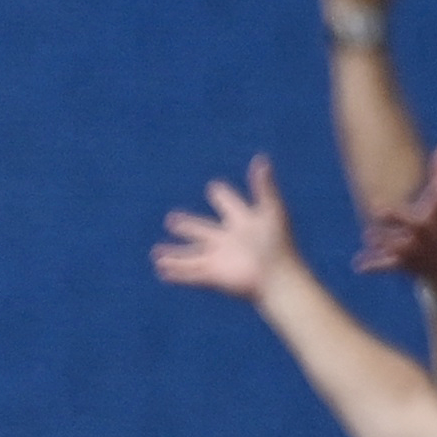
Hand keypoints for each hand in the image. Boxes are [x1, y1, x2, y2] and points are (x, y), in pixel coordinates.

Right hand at [152, 159, 296, 302]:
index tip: (215, 188)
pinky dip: (176, 271)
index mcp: (242, 222)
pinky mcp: (213, 274)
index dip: (222, 196)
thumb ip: (264, 186)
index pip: (229, 204)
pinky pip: (190, 273)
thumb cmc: (279, 244)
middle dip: (188, 225)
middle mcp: (228, 240)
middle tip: (172, 219)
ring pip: (191, 254)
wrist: (279, 278)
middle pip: (203, 230)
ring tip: (157, 252)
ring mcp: (219, 258)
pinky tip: (161, 269)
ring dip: (175, 253)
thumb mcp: (272, 211)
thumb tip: (261, 159)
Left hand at [352, 141, 436, 295]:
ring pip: (399, 247)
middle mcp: (429, 234)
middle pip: (416, 226)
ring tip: (369, 234)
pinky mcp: (403, 266)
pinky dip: (373, 266)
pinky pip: (386, 267)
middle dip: (400, 217)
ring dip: (384, 241)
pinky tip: (357, 264)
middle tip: (379, 207)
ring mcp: (416, 251)